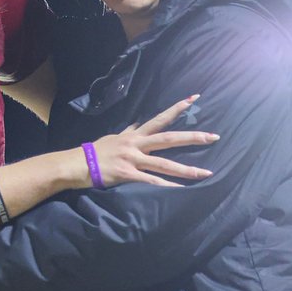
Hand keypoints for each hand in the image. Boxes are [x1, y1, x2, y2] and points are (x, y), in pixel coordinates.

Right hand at [91, 95, 218, 186]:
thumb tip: (136, 124)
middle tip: (214, 137)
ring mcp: (133, 160)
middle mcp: (136, 144)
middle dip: (192, 138)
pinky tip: (179, 191)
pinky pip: (150, 181)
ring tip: (205, 173)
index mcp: (134, 135)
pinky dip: (165, 186)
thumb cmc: (95, 152)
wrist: (77, 164)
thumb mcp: (113, 137)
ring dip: (186, 169)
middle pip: (168, 139)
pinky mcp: (128, 175)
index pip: (160, 119)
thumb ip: (128, 132)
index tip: (194, 99)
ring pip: (164, 163)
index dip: (177, 109)